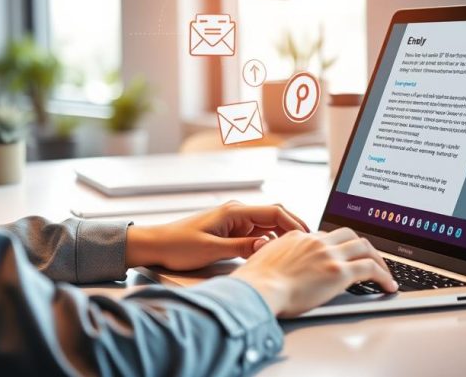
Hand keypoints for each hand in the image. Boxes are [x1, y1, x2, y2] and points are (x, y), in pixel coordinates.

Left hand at [126, 201, 308, 270]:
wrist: (156, 245)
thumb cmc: (178, 245)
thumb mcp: (212, 250)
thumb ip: (242, 247)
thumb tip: (267, 245)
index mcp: (235, 211)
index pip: (275, 212)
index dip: (294, 223)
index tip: (308, 236)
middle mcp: (237, 212)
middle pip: (275, 216)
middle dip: (293, 229)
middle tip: (309, 245)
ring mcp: (235, 221)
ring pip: (267, 226)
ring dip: (281, 236)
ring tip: (297, 252)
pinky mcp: (231, 231)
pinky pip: (256, 233)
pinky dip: (268, 242)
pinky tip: (274, 253)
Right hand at [229, 227, 397, 317]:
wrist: (258, 288)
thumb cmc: (256, 282)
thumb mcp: (264, 260)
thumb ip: (277, 256)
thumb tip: (277, 264)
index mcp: (298, 237)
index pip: (326, 236)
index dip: (338, 246)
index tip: (344, 255)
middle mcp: (316, 241)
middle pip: (349, 235)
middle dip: (362, 246)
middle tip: (369, 259)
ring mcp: (329, 254)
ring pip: (364, 247)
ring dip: (378, 259)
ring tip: (384, 273)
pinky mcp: (340, 271)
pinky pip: (370, 269)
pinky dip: (383, 276)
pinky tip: (388, 286)